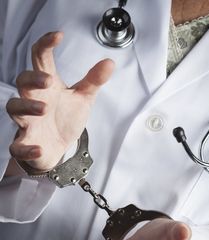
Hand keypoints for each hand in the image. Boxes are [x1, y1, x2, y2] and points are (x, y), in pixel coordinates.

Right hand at [6, 32, 113, 170]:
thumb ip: (93, 81)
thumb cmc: (65, 119)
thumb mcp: (82, 99)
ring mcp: (28, 122)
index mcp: (48, 87)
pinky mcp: (25, 143)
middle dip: (32, 79)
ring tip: (43, 109)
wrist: (58, 147)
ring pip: (14, 108)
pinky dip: (26, 148)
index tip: (58, 36)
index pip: (40, 59)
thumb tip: (109, 63)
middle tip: (48, 81)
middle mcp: (34, 100)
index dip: (46, 45)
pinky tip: (39, 148)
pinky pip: (17, 146)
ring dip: (25, 107)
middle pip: (23, 82)